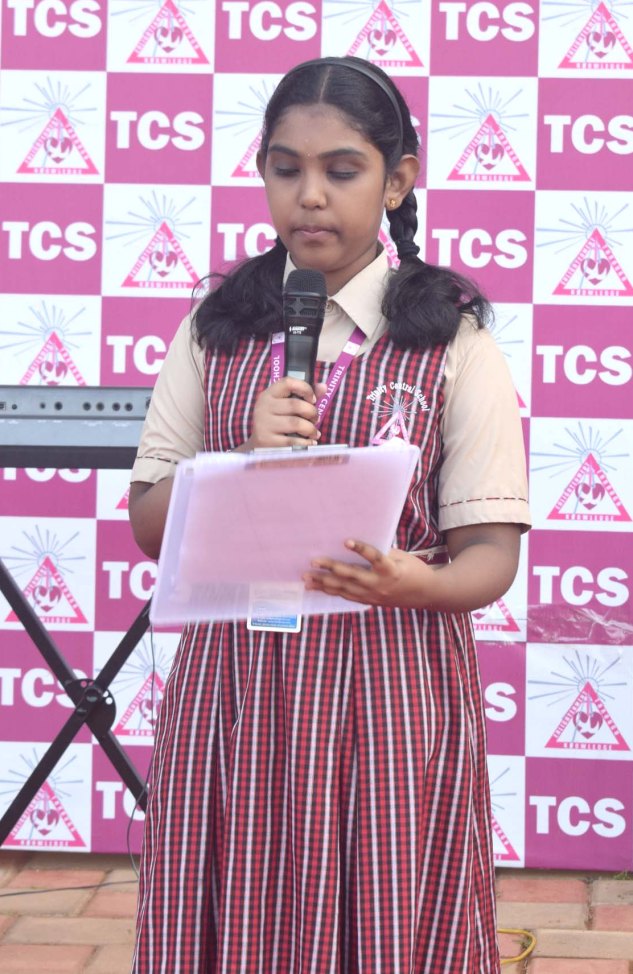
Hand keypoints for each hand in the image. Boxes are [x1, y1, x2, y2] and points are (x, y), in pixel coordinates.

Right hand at [240, 379, 326, 450]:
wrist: (259, 446)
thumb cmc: (278, 422)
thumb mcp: (287, 406)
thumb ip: (305, 395)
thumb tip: (323, 387)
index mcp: (269, 394)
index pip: (288, 382)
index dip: (305, 389)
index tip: (313, 400)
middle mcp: (264, 407)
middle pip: (295, 404)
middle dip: (312, 412)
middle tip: (315, 419)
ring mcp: (264, 424)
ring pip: (296, 423)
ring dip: (310, 429)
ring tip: (313, 433)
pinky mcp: (267, 441)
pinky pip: (293, 440)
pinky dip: (306, 442)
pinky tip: (309, 442)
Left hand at [303, 539, 435, 608]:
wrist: (425, 595)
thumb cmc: (414, 570)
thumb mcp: (403, 557)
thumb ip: (382, 551)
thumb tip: (357, 544)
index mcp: (391, 570)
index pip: (375, 558)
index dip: (361, 549)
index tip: (346, 541)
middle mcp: (380, 584)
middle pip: (352, 575)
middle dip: (331, 568)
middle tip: (313, 561)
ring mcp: (373, 595)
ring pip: (344, 589)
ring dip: (324, 583)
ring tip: (306, 578)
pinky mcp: (369, 601)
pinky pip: (346, 596)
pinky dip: (331, 591)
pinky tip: (318, 587)